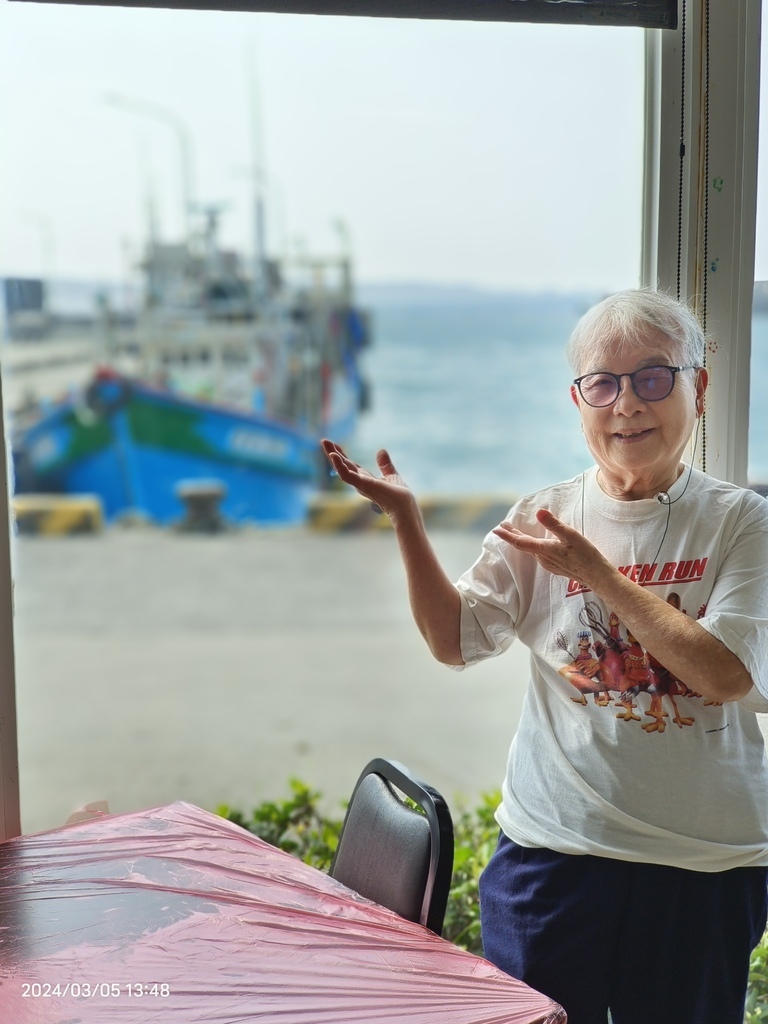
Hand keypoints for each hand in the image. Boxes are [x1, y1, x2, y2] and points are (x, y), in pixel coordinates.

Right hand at [321, 440, 417, 522]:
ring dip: (332, 456)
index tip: (335, 445)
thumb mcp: (391, 475)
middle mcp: (359, 482)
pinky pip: (346, 475)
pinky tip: (334, 455)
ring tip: (325, 443)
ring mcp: (359, 484)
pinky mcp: (362, 485)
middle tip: (324, 440)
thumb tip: (380, 450)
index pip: (350, 466)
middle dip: (333, 453)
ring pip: (341, 469)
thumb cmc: (399, 496)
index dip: (342, 456)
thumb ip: (384, 464)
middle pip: (343, 465)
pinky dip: (339, 465)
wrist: (404, 507)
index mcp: (365, 479)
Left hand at [492, 508, 610, 587]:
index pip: (520, 541)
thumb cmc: (585, 555)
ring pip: (530, 551)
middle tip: (502, 526)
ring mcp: (548, 564)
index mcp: (544, 550)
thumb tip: (538, 512)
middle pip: (523, 546)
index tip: (496, 529)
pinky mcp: (555, 566)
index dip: (507, 535)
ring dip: (521, 541)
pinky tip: (534, 545)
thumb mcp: (571, 536)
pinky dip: (531, 547)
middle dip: (511, 535)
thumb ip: (554, 524)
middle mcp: (543, 558)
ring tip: (515, 532)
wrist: (596, 576)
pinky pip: (538, 555)